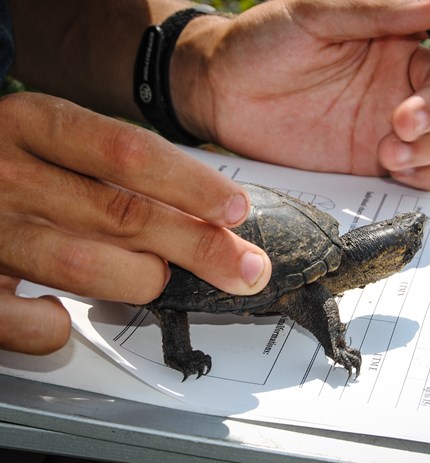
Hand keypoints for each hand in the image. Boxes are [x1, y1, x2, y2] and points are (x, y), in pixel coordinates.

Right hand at [0, 92, 270, 353]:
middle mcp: (7, 173)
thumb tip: (210, 210)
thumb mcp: (58, 137)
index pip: (128, 152)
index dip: (192, 185)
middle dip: (198, 247)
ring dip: (138, 279)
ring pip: (83, 266)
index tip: (237, 210)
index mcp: (35, 123)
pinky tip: (65, 316)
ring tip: (152, 276)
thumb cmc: (13, 161)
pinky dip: (55, 328)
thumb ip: (120, 165)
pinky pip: (21, 321)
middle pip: (122, 214)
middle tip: (244, 268)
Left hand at [173, 0, 429, 189]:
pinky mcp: (373, 159)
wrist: (223, 96)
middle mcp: (398, 75)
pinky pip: (420, 171)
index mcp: (392, 30)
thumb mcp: (312, 15)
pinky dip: (422, 175)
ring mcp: (389, 120)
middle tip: (401, 122)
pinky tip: (395, 170)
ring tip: (388, 152)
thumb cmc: (262, 43)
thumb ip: (374, 9)